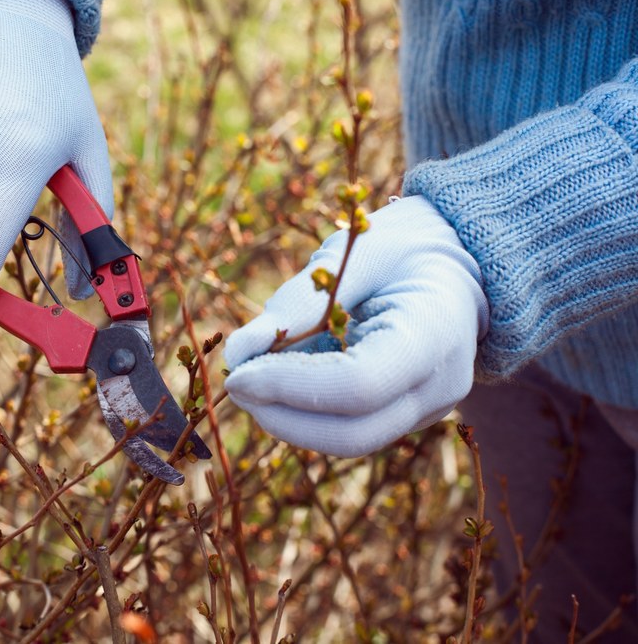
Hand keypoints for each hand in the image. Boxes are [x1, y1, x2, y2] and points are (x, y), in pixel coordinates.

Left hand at [223, 196, 488, 456]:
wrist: (455, 266)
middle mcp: (441, 386)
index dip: (288, 385)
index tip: (238, 372)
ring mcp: (428, 410)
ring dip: (288, 416)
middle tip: (236, 383)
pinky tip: (282, 378)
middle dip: (281, 415)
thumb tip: (237, 353)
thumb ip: (297, 303)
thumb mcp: (351, 258)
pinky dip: (305, 411)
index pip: (358, 385)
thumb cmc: (401, 250)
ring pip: (347, 441)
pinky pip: (350, 429)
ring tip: (256, 374)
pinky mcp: (405, 418)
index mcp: (436, 333)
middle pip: (352, 434)